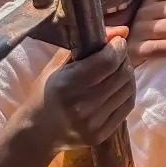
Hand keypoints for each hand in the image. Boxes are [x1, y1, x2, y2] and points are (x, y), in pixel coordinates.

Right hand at [31, 31, 134, 152]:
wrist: (37, 132)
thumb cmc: (47, 91)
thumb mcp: (61, 63)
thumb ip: (90, 43)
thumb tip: (123, 31)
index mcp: (67, 84)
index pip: (108, 61)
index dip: (118, 47)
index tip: (116, 42)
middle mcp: (81, 106)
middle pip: (122, 74)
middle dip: (123, 59)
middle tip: (115, 55)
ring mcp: (92, 124)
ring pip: (128, 89)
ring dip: (127, 74)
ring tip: (116, 70)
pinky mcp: (100, 135)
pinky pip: (127, 106)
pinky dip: (127, 91)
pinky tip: (117, 87)